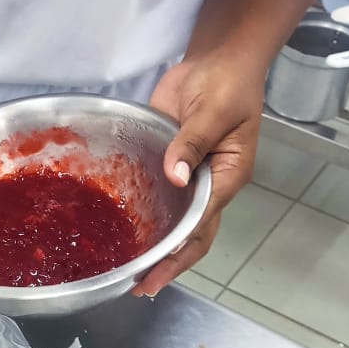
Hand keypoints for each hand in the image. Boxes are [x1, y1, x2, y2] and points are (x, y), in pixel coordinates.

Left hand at [132, 52, 263, 296]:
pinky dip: (141, 213)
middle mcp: (206, 185)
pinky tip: (121, 228)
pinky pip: (154, 193)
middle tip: (138, 288)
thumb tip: (176, 177)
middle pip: (187, 234)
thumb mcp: (214, 112)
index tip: (156, 274)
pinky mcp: (166, 160)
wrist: (216, 59)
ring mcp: (186, 175)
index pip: (200, 226)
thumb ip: (192, 143)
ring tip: (128, 271)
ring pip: (170, 219)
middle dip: (165, 263)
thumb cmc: (227, 83)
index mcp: (225, 178)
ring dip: (152, 245)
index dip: (178, 254)